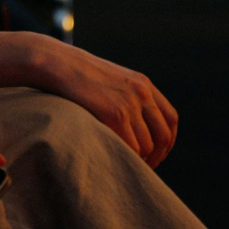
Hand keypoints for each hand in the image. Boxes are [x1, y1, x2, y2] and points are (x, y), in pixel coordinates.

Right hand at [36, 38, 177, 167]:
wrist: (57, 63)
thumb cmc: (77, 74)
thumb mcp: (111, 79)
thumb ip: (128, 96)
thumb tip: (135, 124)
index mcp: (143, 83)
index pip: (170, 118)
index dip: (168, 141)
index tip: (158, 153)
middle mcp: (141, 92)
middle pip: (163, 134)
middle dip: (157, 155)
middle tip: (146, 166)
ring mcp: (129, 103)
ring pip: (147, 145)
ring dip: (140, 159)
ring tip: (127, 162)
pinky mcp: (115, 113)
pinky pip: (130, 146)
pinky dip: (127, 157)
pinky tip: (117, 157)